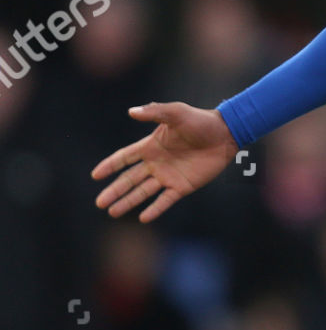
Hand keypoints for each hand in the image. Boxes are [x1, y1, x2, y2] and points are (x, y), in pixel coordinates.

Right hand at [92, 102, 239, 221]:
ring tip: (112, 212)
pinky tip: (143, 218)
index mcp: (150, 146)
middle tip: (99, 203)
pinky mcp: (183, 186)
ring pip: (143, 192)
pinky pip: (165, 200)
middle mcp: (156, 163)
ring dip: (128, 202)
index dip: (110, 166)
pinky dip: (155, 209)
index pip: (124, 158)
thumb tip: (131, 111)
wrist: (225, 134)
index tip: (95, 175)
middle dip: (114, 191)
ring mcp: (168, 176)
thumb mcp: (176, 113)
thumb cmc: (200, 121)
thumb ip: (155, 112)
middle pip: (129, 179)